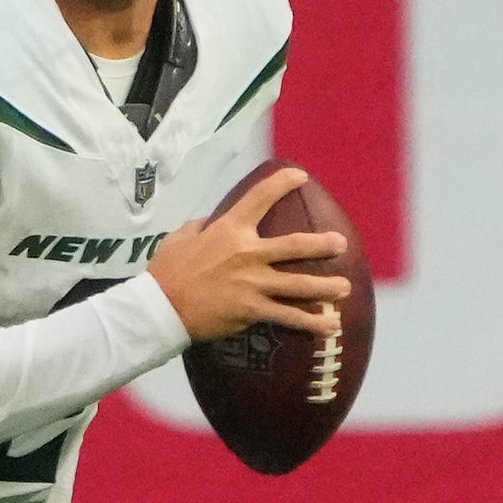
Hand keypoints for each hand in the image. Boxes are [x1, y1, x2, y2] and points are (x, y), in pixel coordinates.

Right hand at [147, 166, 349, 342]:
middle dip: (322, 245)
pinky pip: (288, 316)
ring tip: (344, 288)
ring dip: (326, 286)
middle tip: (340, 244)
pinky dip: (311, 323)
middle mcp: (248, 253)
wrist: (158, 308)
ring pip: (300, 284)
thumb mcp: (179, 238)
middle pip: (295, 245)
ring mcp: (253, 283)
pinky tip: (330, 326)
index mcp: (229, 230)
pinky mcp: (252, 309)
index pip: (260, 198)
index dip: (282, 184)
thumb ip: (201, 227)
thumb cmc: (165, 272)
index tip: (301, 177)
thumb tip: (212, 221)